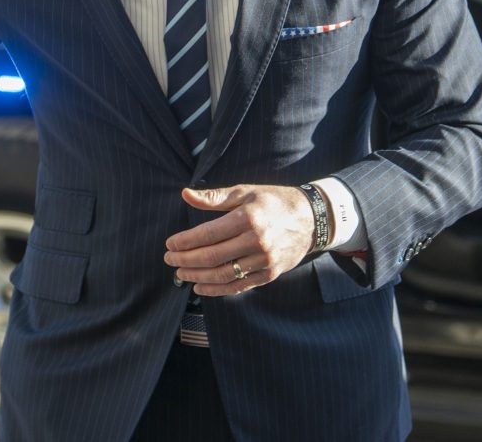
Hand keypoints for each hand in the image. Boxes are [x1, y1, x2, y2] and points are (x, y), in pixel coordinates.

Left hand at [163, 184, 315, 296]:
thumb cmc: (273, 201)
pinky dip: (217, 289)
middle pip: (212, 257)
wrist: (312, 219)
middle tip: (169, 260)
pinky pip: (239, 286)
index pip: (208, 234)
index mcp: (248, 218)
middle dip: (186, 261)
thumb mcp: (245, 192)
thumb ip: (214, 197)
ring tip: (181, 274)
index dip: (185, 242)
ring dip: (198, 277)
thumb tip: (185, 195)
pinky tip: (201, 287)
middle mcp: (257, 241)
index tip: (170, 245)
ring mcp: (264, 261)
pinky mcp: (270, 274)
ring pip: (223, 275)